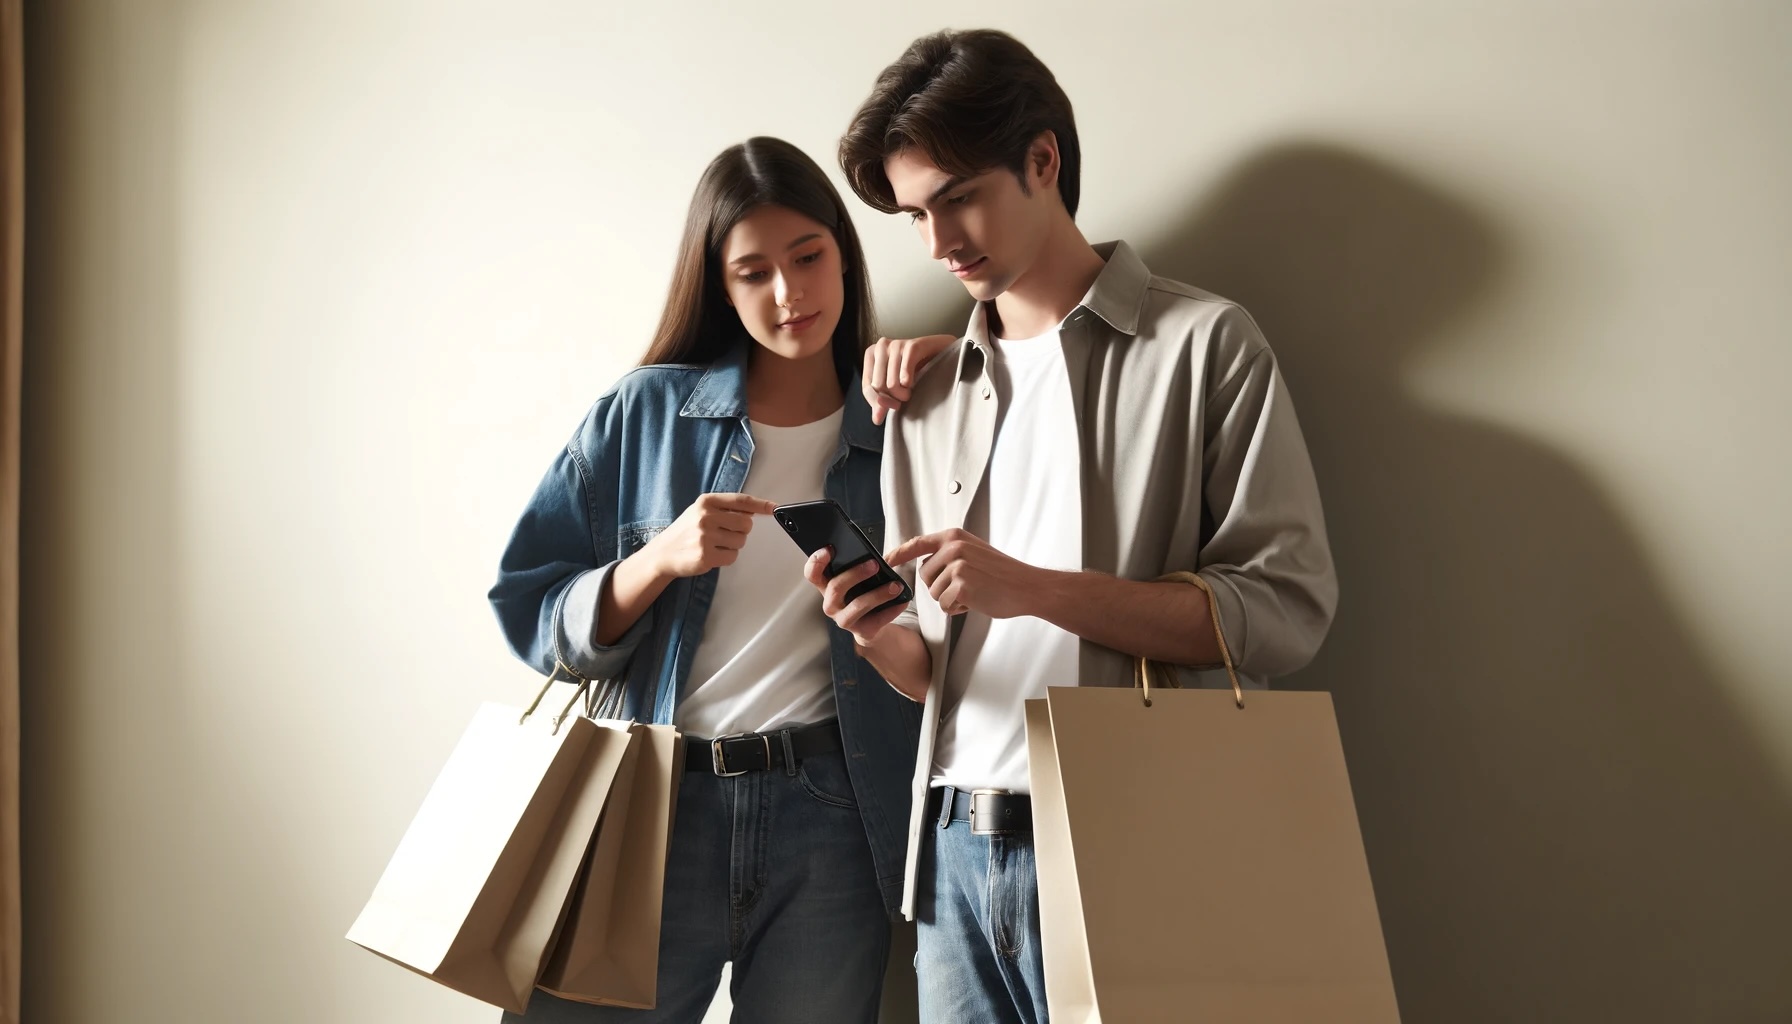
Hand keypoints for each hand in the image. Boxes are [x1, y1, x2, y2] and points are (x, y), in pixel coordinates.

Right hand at [641, 492, 777, 578]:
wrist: (662, 553)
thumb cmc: (686, 531)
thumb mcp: (700, 511)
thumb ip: (724, 509)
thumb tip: (753, 510)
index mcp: (706, 502)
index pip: (741, 500)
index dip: (760, 504)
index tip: (774, 508)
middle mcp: (705, 517)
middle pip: (746, 524)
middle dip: (740, 531)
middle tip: (725, 534)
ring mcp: (705, 537)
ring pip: (741, 542)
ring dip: (732, 545)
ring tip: (714, 544)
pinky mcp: (705, 556)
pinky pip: (732, 557)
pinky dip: (726, 557)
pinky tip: (711, 554)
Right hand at [803, 548, 909, 644]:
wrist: (873, 624)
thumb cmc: (864, 594)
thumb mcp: (862, 578)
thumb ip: (868, 563)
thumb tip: (888, 551)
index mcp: (827, 587)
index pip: (812, 573)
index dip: (816, 562)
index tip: (830, 549)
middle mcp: (831, 604)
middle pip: (836, 587)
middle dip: (855, 574)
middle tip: (874, 564)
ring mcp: (844, 619)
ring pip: (858, 605)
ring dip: (878, 594)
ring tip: (896, 585)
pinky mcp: (862, 631)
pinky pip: (877, 619)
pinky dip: (891, 609)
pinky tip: (902, 600)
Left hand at [863, 334, 957, 425]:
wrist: (940, 350)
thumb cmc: (914, 367)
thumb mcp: (894, 384)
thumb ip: (883, 400)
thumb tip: (876, 420)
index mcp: (871, 353)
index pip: (867, 387)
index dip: (878, 403)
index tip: (891, 409)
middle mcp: (881, 346)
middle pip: (878, 387)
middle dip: (893, 399)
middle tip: (905, 397)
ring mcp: (896, 344)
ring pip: (891, 384)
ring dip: (904, 394)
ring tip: (911, 389)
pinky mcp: (912, 345)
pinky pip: (905, 373)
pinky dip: (910, 383)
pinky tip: (913, 382)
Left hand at [885, 528, 1043, 618]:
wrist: (1027, 586)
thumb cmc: (1003, 574)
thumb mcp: (974, 552)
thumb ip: (950, 554)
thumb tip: (926, 568)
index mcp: (955, 537)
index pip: (918, 543)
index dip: (898, 553)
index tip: (886, 561)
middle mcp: (953, 548)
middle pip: (925, 575)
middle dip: (940, 586)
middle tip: (967, 585)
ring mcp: (957, 566)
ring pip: (934, 593)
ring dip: (950, 599)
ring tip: (974, 592)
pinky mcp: (962, 586)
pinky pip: (945, 605)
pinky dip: (958, 609)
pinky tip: (976, 601)